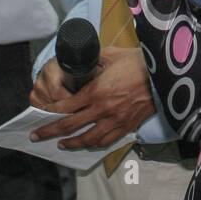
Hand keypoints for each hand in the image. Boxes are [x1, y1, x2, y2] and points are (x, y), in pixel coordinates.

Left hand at [28, 47, 155, 148]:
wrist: (164, 76)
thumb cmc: (138, 62)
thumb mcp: (112, 54)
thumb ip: (94, 58)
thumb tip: (82, 58)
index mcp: (95, 91)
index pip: (65, 107)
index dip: (49, 113)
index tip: (39, 115)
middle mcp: (102, 109)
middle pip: (70, 126)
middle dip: (50, 132)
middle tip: (36, 137)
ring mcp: (115, 121)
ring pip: (88, 139)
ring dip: (71, 143)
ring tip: (61, 144)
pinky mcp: (127, 126)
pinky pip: (106, 141)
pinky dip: (94, 144)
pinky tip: (87, 144)